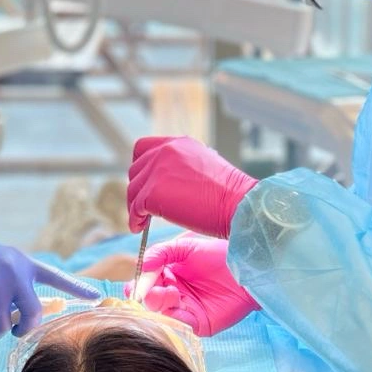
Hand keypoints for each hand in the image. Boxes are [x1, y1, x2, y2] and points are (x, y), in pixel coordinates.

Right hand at [0, 238, 99, 341]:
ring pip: (4, 327)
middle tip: (15, 331)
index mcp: (26, 266)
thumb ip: (21, 281)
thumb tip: (27, 317)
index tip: (96, 296)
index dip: (76, 288)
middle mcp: (16, 276)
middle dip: (24, 330)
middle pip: (33, 314)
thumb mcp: (8, 261)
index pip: (57, 277)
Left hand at [127, 136, 257, 237]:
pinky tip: (139, 228)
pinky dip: (135, 220)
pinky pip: (135, 208)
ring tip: (141, 220)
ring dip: (135, 206)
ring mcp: (157, 170)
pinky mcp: (153, 192)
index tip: (145, 182)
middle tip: (143, 206)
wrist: (238, 204)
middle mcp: (165, 151)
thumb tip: (166, 183)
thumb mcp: (204, 167)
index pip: (144, 148)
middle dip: (138, 189)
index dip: (141, 166)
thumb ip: (181, 168)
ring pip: (133, 190)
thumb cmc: (228, 194)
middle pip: (136, 170)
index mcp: (179, 143)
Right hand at [135, 235, 258, 337]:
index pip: (144, 284)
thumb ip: (160, 253)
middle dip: (146, 297)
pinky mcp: (198, 324)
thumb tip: (141, 266)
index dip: (138, 285)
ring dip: (159, 304)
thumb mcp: (184, 247)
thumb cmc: (218, 253)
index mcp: (168, 276)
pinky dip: (172, 315)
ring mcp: (186, 309)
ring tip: (170, 292)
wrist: (245, 266)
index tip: (136, 285)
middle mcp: (174, 294)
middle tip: (151, 291)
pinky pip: (178, 323)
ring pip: (160, 314)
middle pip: (149, 302)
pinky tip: (176, 301)